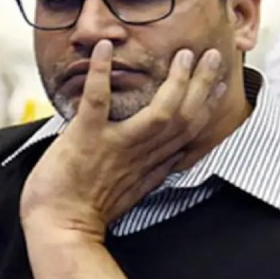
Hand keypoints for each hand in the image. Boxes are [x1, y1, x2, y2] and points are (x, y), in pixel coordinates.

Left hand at [19, 40, 226, 240]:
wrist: (59, 229)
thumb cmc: (86, 212)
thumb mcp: (130, 193)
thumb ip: (149, 173)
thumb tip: (167, 160)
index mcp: (149, 165)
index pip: (189, 133)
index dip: (207, 107)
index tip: (220, 85)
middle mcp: (139, 154)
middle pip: (184, 118)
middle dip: (202, 86)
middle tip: (215, 57)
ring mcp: (114, 145)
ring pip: (159, 112)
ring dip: (175, 82)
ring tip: (183, 54)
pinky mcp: (86, 138)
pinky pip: (97, 101)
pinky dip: (101, 73)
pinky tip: (104, 49)